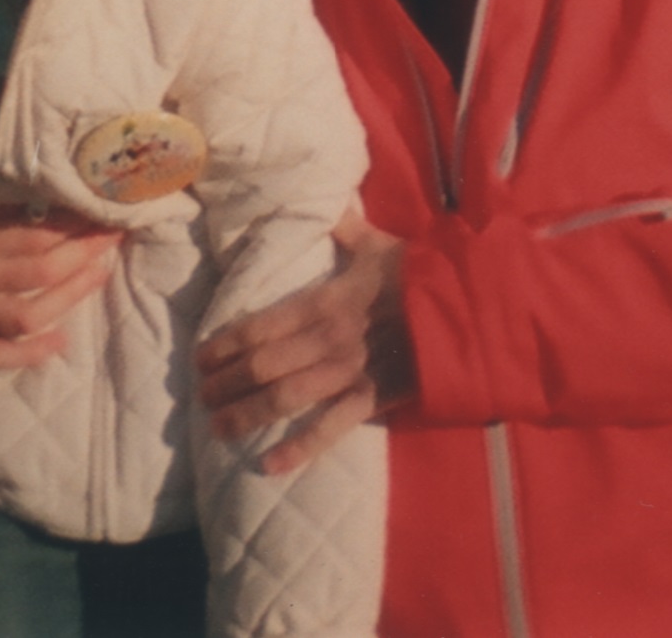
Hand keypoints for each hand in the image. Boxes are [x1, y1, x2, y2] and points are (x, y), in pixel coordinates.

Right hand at [0, 204, 122, 368]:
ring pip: (26, 316)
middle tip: (111, 236)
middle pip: (38, 274)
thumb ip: (5, 201)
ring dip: (70, 297)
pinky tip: (61, 342)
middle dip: (83, 254)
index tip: (101, 211)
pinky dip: (29, 354)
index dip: (73, 225)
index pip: (33, 235)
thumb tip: (63, 193)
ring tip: (101, 273)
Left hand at [194, 210, 410, 475]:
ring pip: (284, 395)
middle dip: (226, 382)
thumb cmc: (423, 275)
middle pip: (261, 363)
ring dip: (246, 413)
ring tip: (217, 427)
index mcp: (324, 299)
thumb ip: (346, 230)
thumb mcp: (380, 246)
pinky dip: (299, 448)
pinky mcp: (374, 397)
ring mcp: (349, 370)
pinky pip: (330, 427)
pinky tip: (268, 464)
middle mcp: (328, 337)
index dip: (224, 343)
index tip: (200, 357)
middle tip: (200, 396)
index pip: (259, 324)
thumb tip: (328, 206)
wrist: (472, 308)